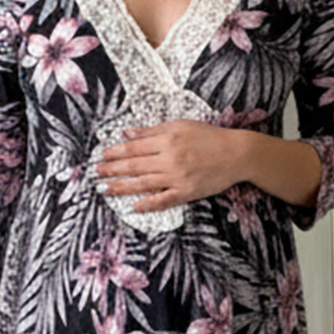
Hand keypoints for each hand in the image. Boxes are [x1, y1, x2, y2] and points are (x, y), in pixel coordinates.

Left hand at [98, 121, 245, 212]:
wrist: (237, 154)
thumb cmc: (209, 137)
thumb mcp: (181, 126)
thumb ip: (152, 131)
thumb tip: (127, 133)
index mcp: (167, 139)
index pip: (134, 147)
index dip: (115, 152)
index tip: (102, 156)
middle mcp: (169, 158)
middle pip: (134, 165)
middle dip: (112, 169)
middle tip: (96, 173)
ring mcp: (177, 177)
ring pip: (143, 183)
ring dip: (122, 187)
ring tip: (106, 189)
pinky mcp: (187, 192)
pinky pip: (163, 200)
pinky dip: (148, 204)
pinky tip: (135, 207)